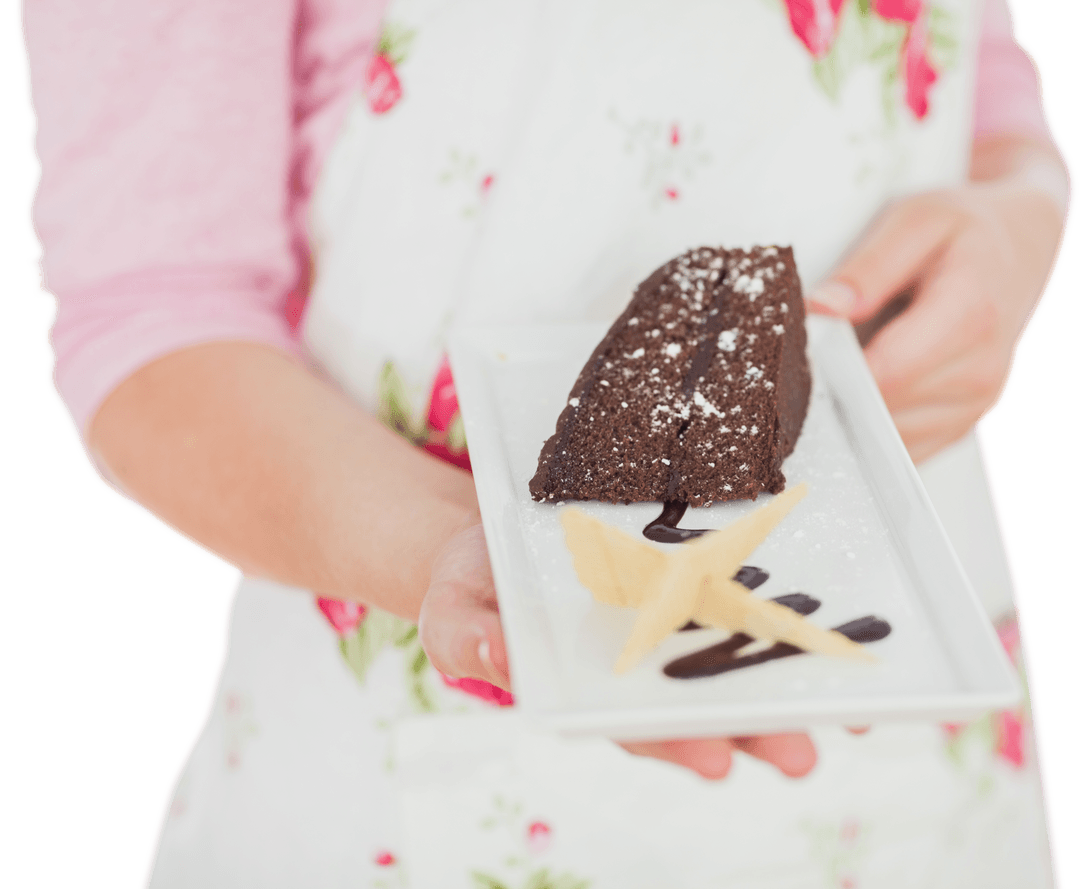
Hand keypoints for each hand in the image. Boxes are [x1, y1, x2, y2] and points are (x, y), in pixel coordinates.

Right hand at [419, 523, 817, 779]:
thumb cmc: (477, 576)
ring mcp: (677, 619)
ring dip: (790, 689)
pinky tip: (838, 633)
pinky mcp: (699, 576)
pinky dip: (791, 620)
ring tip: (846, 714)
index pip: (634, 724)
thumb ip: (463, 638)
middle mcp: (643, 664)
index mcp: (587, 686)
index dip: (675, 742)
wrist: (506, 526)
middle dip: (755, 731)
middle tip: (801, 754)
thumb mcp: (453, 602)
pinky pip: (747, 600)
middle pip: (704, 704)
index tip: (713, 759)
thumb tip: (493, 662)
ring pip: (739, 662)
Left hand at [808, 138, 1068, 462]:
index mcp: (969, 315)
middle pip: (882, 412)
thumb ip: (867, 267)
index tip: (797, 360)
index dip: (831, 374)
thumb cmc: (963, 231)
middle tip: (806, 365)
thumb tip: (821, 309)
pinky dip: (870, 433)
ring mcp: (975, 406)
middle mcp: (981, 371)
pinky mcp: (962, 426)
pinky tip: (857, 396)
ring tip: (838, 372)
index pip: (886, 373)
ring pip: (887, 440)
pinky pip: (902, 453)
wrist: (1022, 248)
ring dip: (852, 415)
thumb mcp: (914, 220)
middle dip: (835, 394)